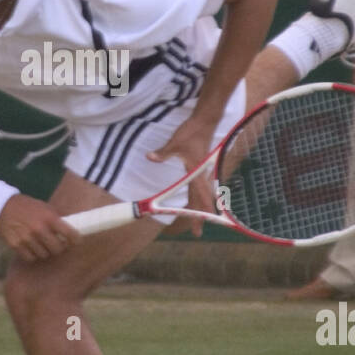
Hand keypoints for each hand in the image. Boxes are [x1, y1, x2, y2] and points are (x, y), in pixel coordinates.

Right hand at [0, 193, 81, 261]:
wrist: (2, 207)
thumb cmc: (28, 207)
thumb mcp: (45, 208)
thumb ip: (56, 219)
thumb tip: (72, 230)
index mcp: (49, 218)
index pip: (69, 234)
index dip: (76, 239)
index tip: (76, 241)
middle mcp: (39, 229)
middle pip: (57, 249)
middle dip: (59, 247)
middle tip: (58, 244)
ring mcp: (27, 238)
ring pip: (44, 255)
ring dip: (45, 251)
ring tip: (42, 244)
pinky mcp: (16, 245)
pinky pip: (31, 257)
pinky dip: (33, 255)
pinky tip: (32, 247)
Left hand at [146, 115, 215, 238]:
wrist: (204, 122)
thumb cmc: (191, 133)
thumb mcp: (175, 142)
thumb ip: (163, 152)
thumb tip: (150, 157)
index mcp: (196, 172)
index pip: (199, 196)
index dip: (200, 212)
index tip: (199, 225)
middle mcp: (201, 175)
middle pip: (201, 200)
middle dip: (199, 216)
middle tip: (197, 232)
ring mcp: (202, 172)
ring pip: (201, 195)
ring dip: (199, 208)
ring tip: (197, 222)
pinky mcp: (200, 168)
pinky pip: (199, 188)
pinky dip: (197, 198)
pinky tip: (194, 202)